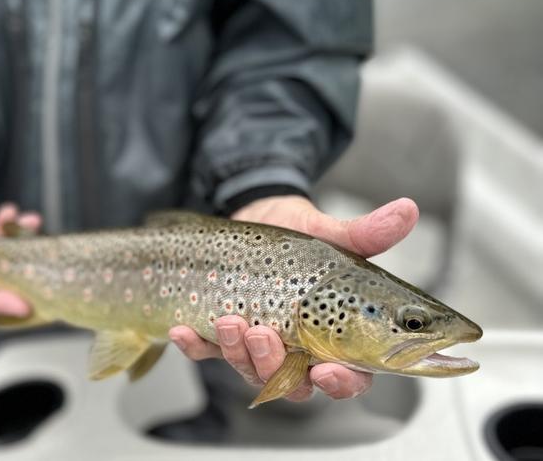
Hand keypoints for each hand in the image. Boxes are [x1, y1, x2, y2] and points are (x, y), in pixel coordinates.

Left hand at [169, 195, 418, 400]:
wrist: (254, 215)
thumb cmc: (300, 230)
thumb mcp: (328, 232)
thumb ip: (364, 233)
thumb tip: (408, 210)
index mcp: (338, 334)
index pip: (352, 376)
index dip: (343, 383)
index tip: (326, 370)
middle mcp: (300, 349)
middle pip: (294, 383)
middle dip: (273, 365)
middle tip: (262, 333)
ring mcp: (260, 345)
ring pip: (250, 371)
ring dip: (237, 353)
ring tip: (227, 321)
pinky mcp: (225, 335)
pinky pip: (210, 353)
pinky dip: (196, 346)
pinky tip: (184, 330)